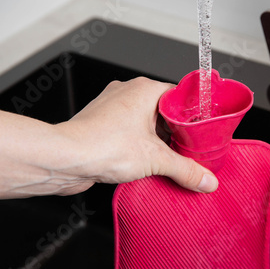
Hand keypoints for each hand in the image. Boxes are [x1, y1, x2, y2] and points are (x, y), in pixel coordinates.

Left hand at [54, 77, 218, 193]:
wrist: (64, 158)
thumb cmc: (101, 144)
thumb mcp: (156, 160)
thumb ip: (186, 169)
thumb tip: (205, 179)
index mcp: (144, 90)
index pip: (180, 97)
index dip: (193, 116)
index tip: (202, 131)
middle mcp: (127, 93)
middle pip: (163, 111)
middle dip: (175, 133)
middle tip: (186, 150)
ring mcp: (112, 108)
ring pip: (145, 122)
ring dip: (156, 141)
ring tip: (165, 160)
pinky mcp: (101, 124)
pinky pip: (128, 131)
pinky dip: (138, 145)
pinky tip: (143, 163)